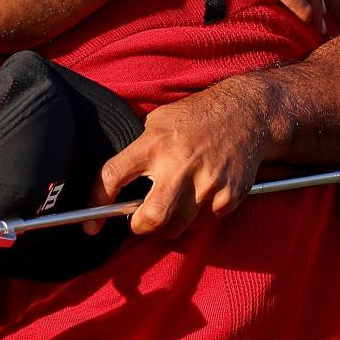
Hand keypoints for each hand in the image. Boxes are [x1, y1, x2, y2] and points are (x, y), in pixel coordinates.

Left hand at [89, 77, 282, 238]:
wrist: (247, 113)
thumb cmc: (197, 116)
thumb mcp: (159, 120)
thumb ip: (139, 149)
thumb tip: (116, 182)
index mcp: (154, 144)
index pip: (113, 176)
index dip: (96, 202)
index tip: (91, 221)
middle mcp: (179, 164)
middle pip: (152, 217)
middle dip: (140, 227)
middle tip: (139, 222)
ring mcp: (207, 182)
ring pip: (179, 226)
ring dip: (169, 224)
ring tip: (172, 205)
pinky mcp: (229, 195)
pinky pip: (206, 220)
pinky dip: (200, 213)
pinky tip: (202, 192)